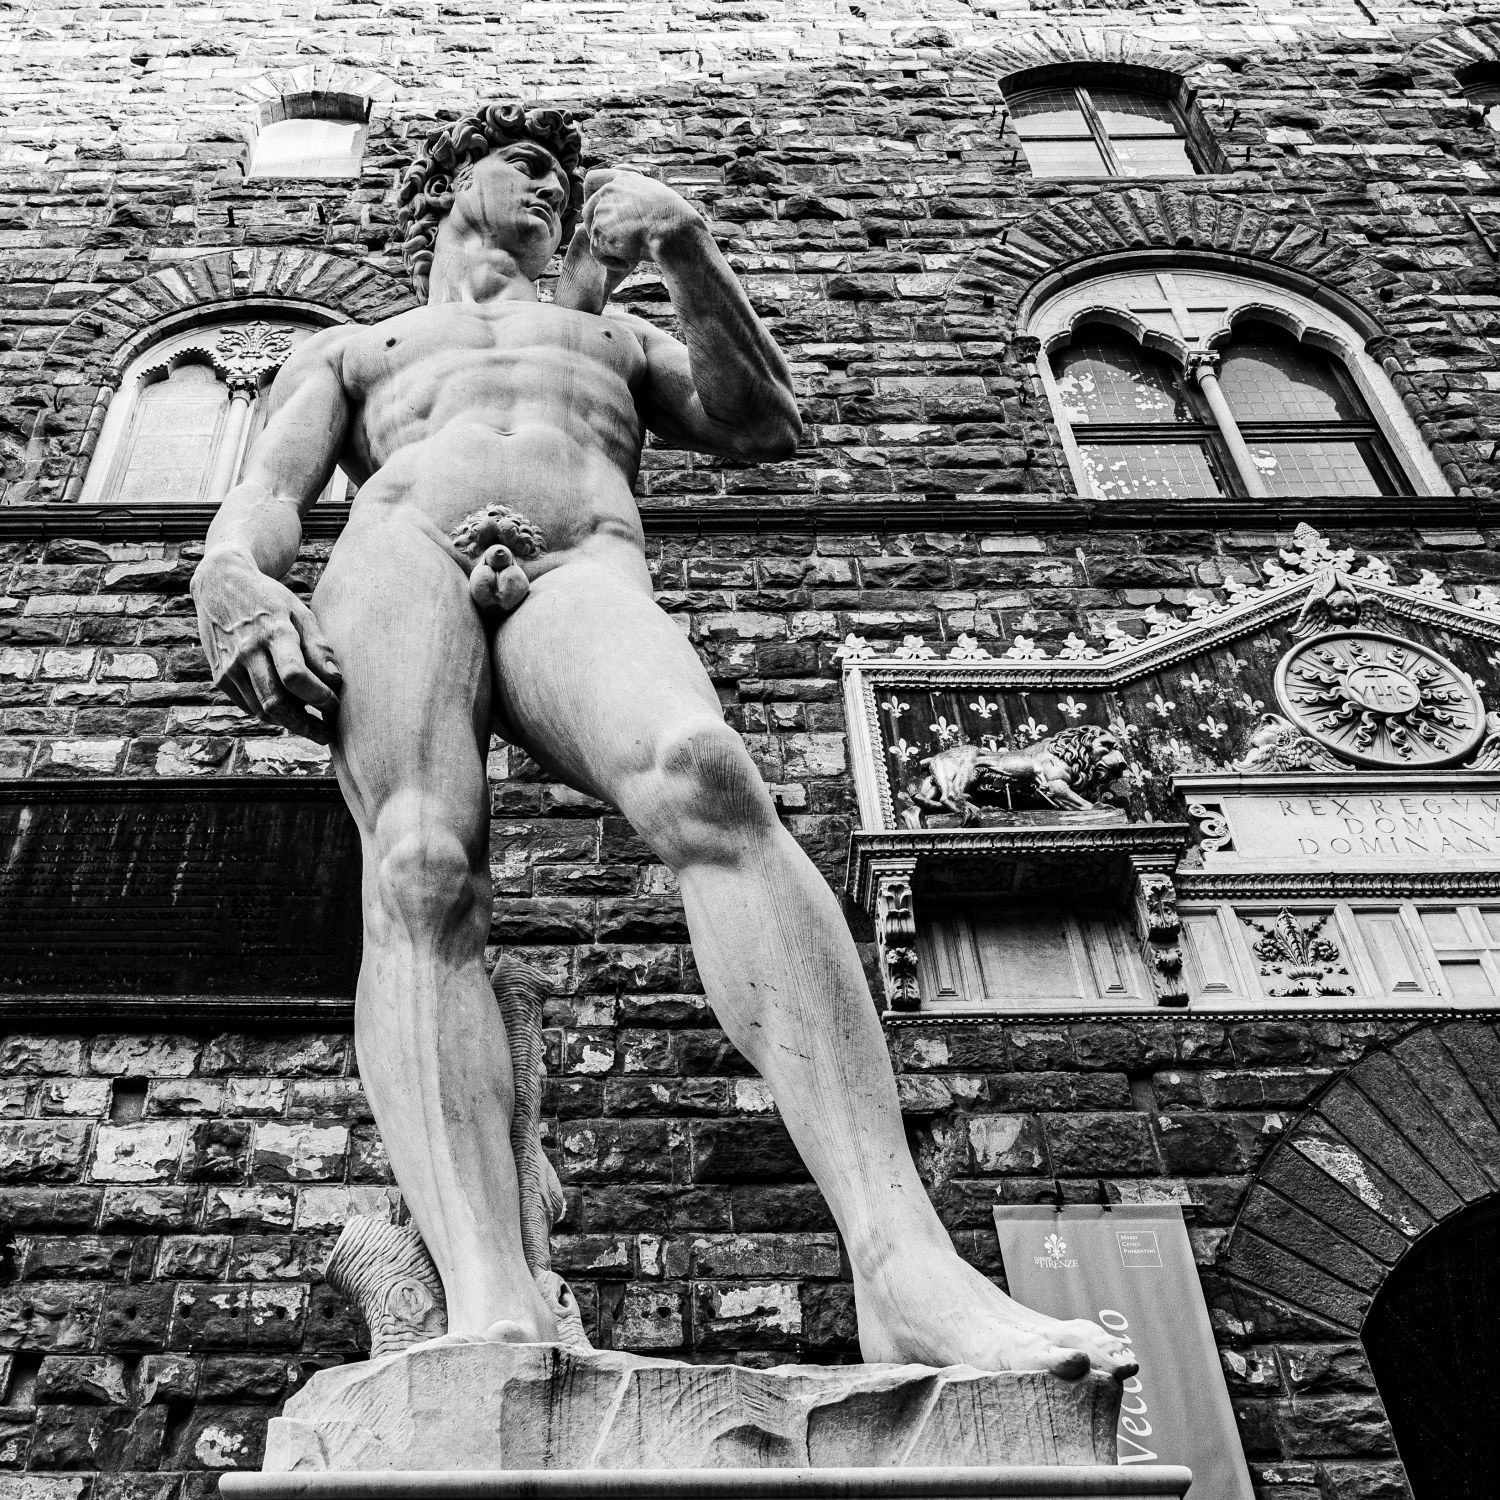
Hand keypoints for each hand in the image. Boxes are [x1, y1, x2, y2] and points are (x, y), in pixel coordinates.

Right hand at [192, 551, 341, 742]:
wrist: (219, 585)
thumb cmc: (270, 600)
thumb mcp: (300, 612)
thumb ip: (319, 646)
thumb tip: (336, 679)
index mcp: (273, 631)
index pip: (295, 675)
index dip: (318, 696)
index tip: (335, 704)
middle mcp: (247, 651)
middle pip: (276, 702)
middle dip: (306, 725)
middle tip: (327, 734)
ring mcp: (229, 666)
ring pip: (262, 710)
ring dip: (290, 723)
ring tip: (312, 723)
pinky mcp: (219, 677)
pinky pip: (249, 706)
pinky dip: (271, 714)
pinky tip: (288, 710)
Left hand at [579, 167, 701, 271]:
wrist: (672, 230)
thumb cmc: (674, 217)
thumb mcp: (657, 195)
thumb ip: (638, 194)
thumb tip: (636, 201)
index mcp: (621, 179)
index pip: (593, 179)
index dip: (591, 195)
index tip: (600, 209)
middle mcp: (607, 192)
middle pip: (587, 211)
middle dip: (598, 229)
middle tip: (617, 243)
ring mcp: (601, 212)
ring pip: (594, 235)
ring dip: (609, 247)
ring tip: (630, 255)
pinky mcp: (599, 234)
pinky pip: (597, 253)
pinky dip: (611, 262)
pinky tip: (628, 264)